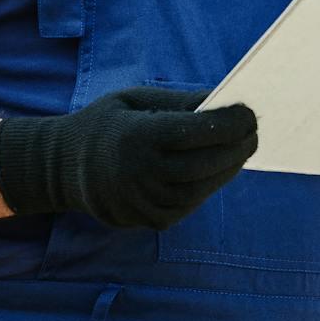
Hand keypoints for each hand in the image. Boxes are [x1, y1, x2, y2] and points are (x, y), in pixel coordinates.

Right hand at [0, 85, 258, 229]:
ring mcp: (147, 202)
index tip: (250, 112)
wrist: (64, 168)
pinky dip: (210, 184)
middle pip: (207, 162)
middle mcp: (142, 173)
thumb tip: (223, 101)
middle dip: (238, 145)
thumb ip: (179, 102)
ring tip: (242, 147)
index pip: (196, 132)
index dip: (229, 123)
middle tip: (255, 130)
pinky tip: (219, 167)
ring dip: (229, 167)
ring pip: (204, 186)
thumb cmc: (108, 124)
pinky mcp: (152, 220)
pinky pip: (192, 202)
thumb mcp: (135, 100)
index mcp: (137, 137)